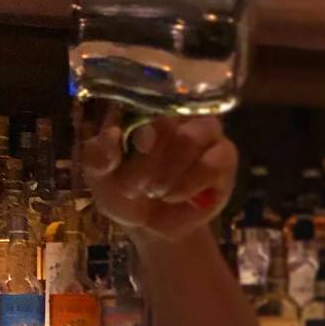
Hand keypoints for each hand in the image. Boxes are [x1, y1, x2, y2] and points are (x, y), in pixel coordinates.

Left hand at [82, 110, 236, 242]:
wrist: (152, 225)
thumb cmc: (125, 191)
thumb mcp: (100, 177)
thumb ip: (99, 155)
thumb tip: (112, 135)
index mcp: (144, 104)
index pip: (140, 100)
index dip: (131, 129)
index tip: (121, 158)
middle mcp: (178, 108)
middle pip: (164, 122)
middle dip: (144, 165)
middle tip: (133, 188)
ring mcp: (205, 129)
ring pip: (188, 140)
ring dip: (166, 176)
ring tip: (156, 193)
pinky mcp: (225, 156)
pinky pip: (210, 164)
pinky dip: (187, 186)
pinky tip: (174, 197)